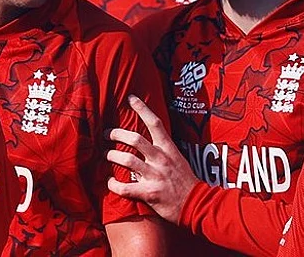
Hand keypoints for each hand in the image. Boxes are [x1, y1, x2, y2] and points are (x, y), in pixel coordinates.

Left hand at [106, 95, 198, 223]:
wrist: (197, 204)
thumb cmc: (185, 182)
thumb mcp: (178, 159)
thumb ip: (163, 150)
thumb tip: (145, 142)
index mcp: (169, 149)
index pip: (155, 123)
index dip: (142, 109)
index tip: (131, 98)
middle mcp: (161, 159)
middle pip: (134, 139)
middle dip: (116, 134)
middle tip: (106, 133)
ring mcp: (155, 176)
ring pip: (127, 159)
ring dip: (112, 156)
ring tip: (106, 155)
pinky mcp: (149, 193)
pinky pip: (125, 187)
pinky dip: (113, 184)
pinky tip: (110, 182)